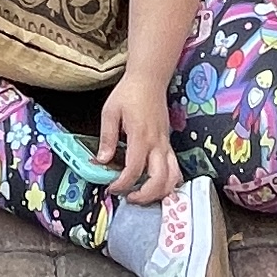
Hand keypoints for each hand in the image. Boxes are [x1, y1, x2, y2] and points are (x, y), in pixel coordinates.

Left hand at [98, 68, 183, 203]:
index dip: (122, 184)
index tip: (112, 188)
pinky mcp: (168, 143)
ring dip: (160, 192)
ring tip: (144, 195)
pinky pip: (175, 167)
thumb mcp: (110, 112)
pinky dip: (168, 181)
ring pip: (172, 177)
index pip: (134, 170)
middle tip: (129, 198)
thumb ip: (107, 138)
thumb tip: (102, 160)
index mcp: (140, 136)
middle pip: (159, 180)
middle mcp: (157, 143)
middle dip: (145, 196)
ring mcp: (165, 144)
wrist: (149, 79)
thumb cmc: (129, 92)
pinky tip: (156, 184)